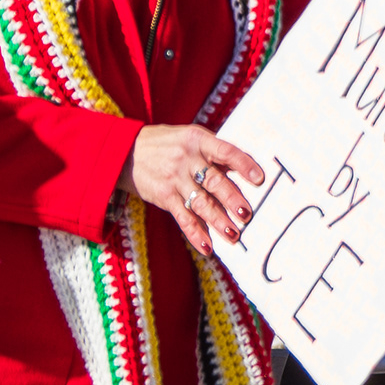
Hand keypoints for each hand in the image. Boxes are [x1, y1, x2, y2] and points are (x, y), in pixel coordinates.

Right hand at [126, 124, 265, 256]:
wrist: (125, 151)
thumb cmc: (168, 144)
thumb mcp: (191, 138)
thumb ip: (215, 152)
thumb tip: (247, 170)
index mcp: (199, 140)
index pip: (226, 151)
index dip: (244, 165)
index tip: (259, 179)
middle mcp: (187, 159)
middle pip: (214, 181)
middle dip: (232, 199)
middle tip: (246, 214)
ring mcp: (174, 179)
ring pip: (200, 203)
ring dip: (218, 221)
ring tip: (234, 234)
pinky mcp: (164, 196)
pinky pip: (183, 217)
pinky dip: (195, 233)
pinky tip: (207, 247)